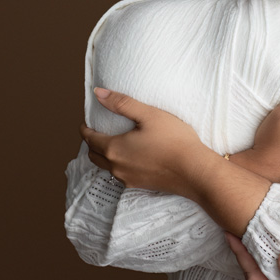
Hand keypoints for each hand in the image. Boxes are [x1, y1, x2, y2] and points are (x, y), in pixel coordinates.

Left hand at [79, 88, 211, 199]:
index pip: (89, 139)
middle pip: (93, 155)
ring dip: (103, 155)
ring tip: (113, 142)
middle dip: (91, 143)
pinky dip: (117, 164)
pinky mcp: (140, 185)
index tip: (87, 122)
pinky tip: (130, 157)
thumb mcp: (149, 115)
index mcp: (114, 149)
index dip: (85, 129)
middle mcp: (116, 167)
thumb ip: (121, 103)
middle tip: (97, 131)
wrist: (195, 172)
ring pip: (106, 167)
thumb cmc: (175, 141)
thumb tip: (98, 93)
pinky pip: (120, 174)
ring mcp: (128, 178)